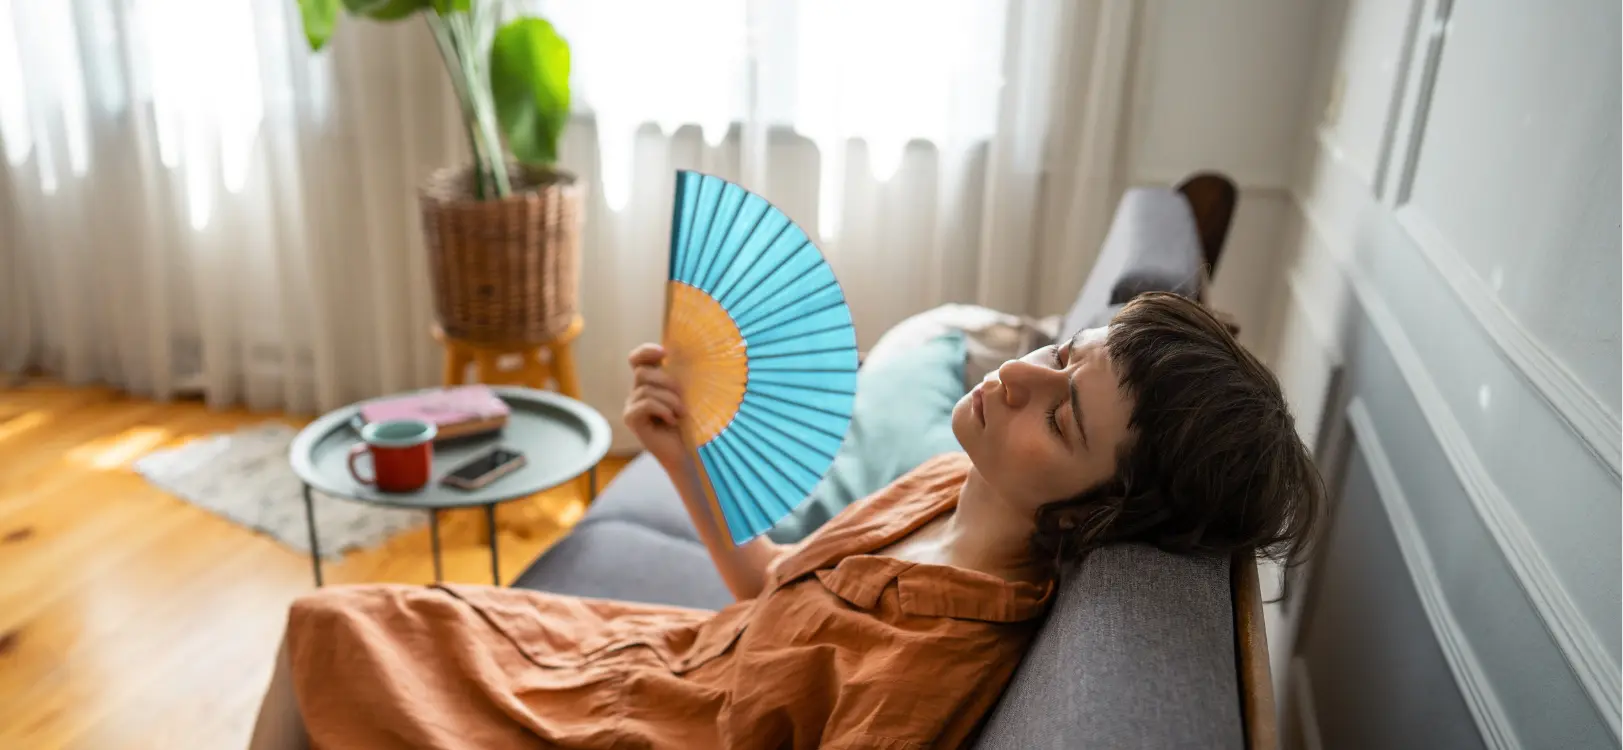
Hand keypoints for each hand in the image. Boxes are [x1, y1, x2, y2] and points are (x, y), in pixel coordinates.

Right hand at [623, 344, 689, 467]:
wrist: (683, 451)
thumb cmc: (687, 423)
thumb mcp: (684, 395)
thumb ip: (677, 377)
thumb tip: (679, 356)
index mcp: (648, 384)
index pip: (636, 360)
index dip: (645, 352)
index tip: (664, 352)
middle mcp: (636, 393)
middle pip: (641, 372)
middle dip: (665, 381)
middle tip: (682, 397)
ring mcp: (631, 407)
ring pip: (645, 389)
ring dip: (669, 400)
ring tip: (681, 412)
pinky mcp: (631, 419)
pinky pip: (645, 404)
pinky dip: (662, 409)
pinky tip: (672, 420)